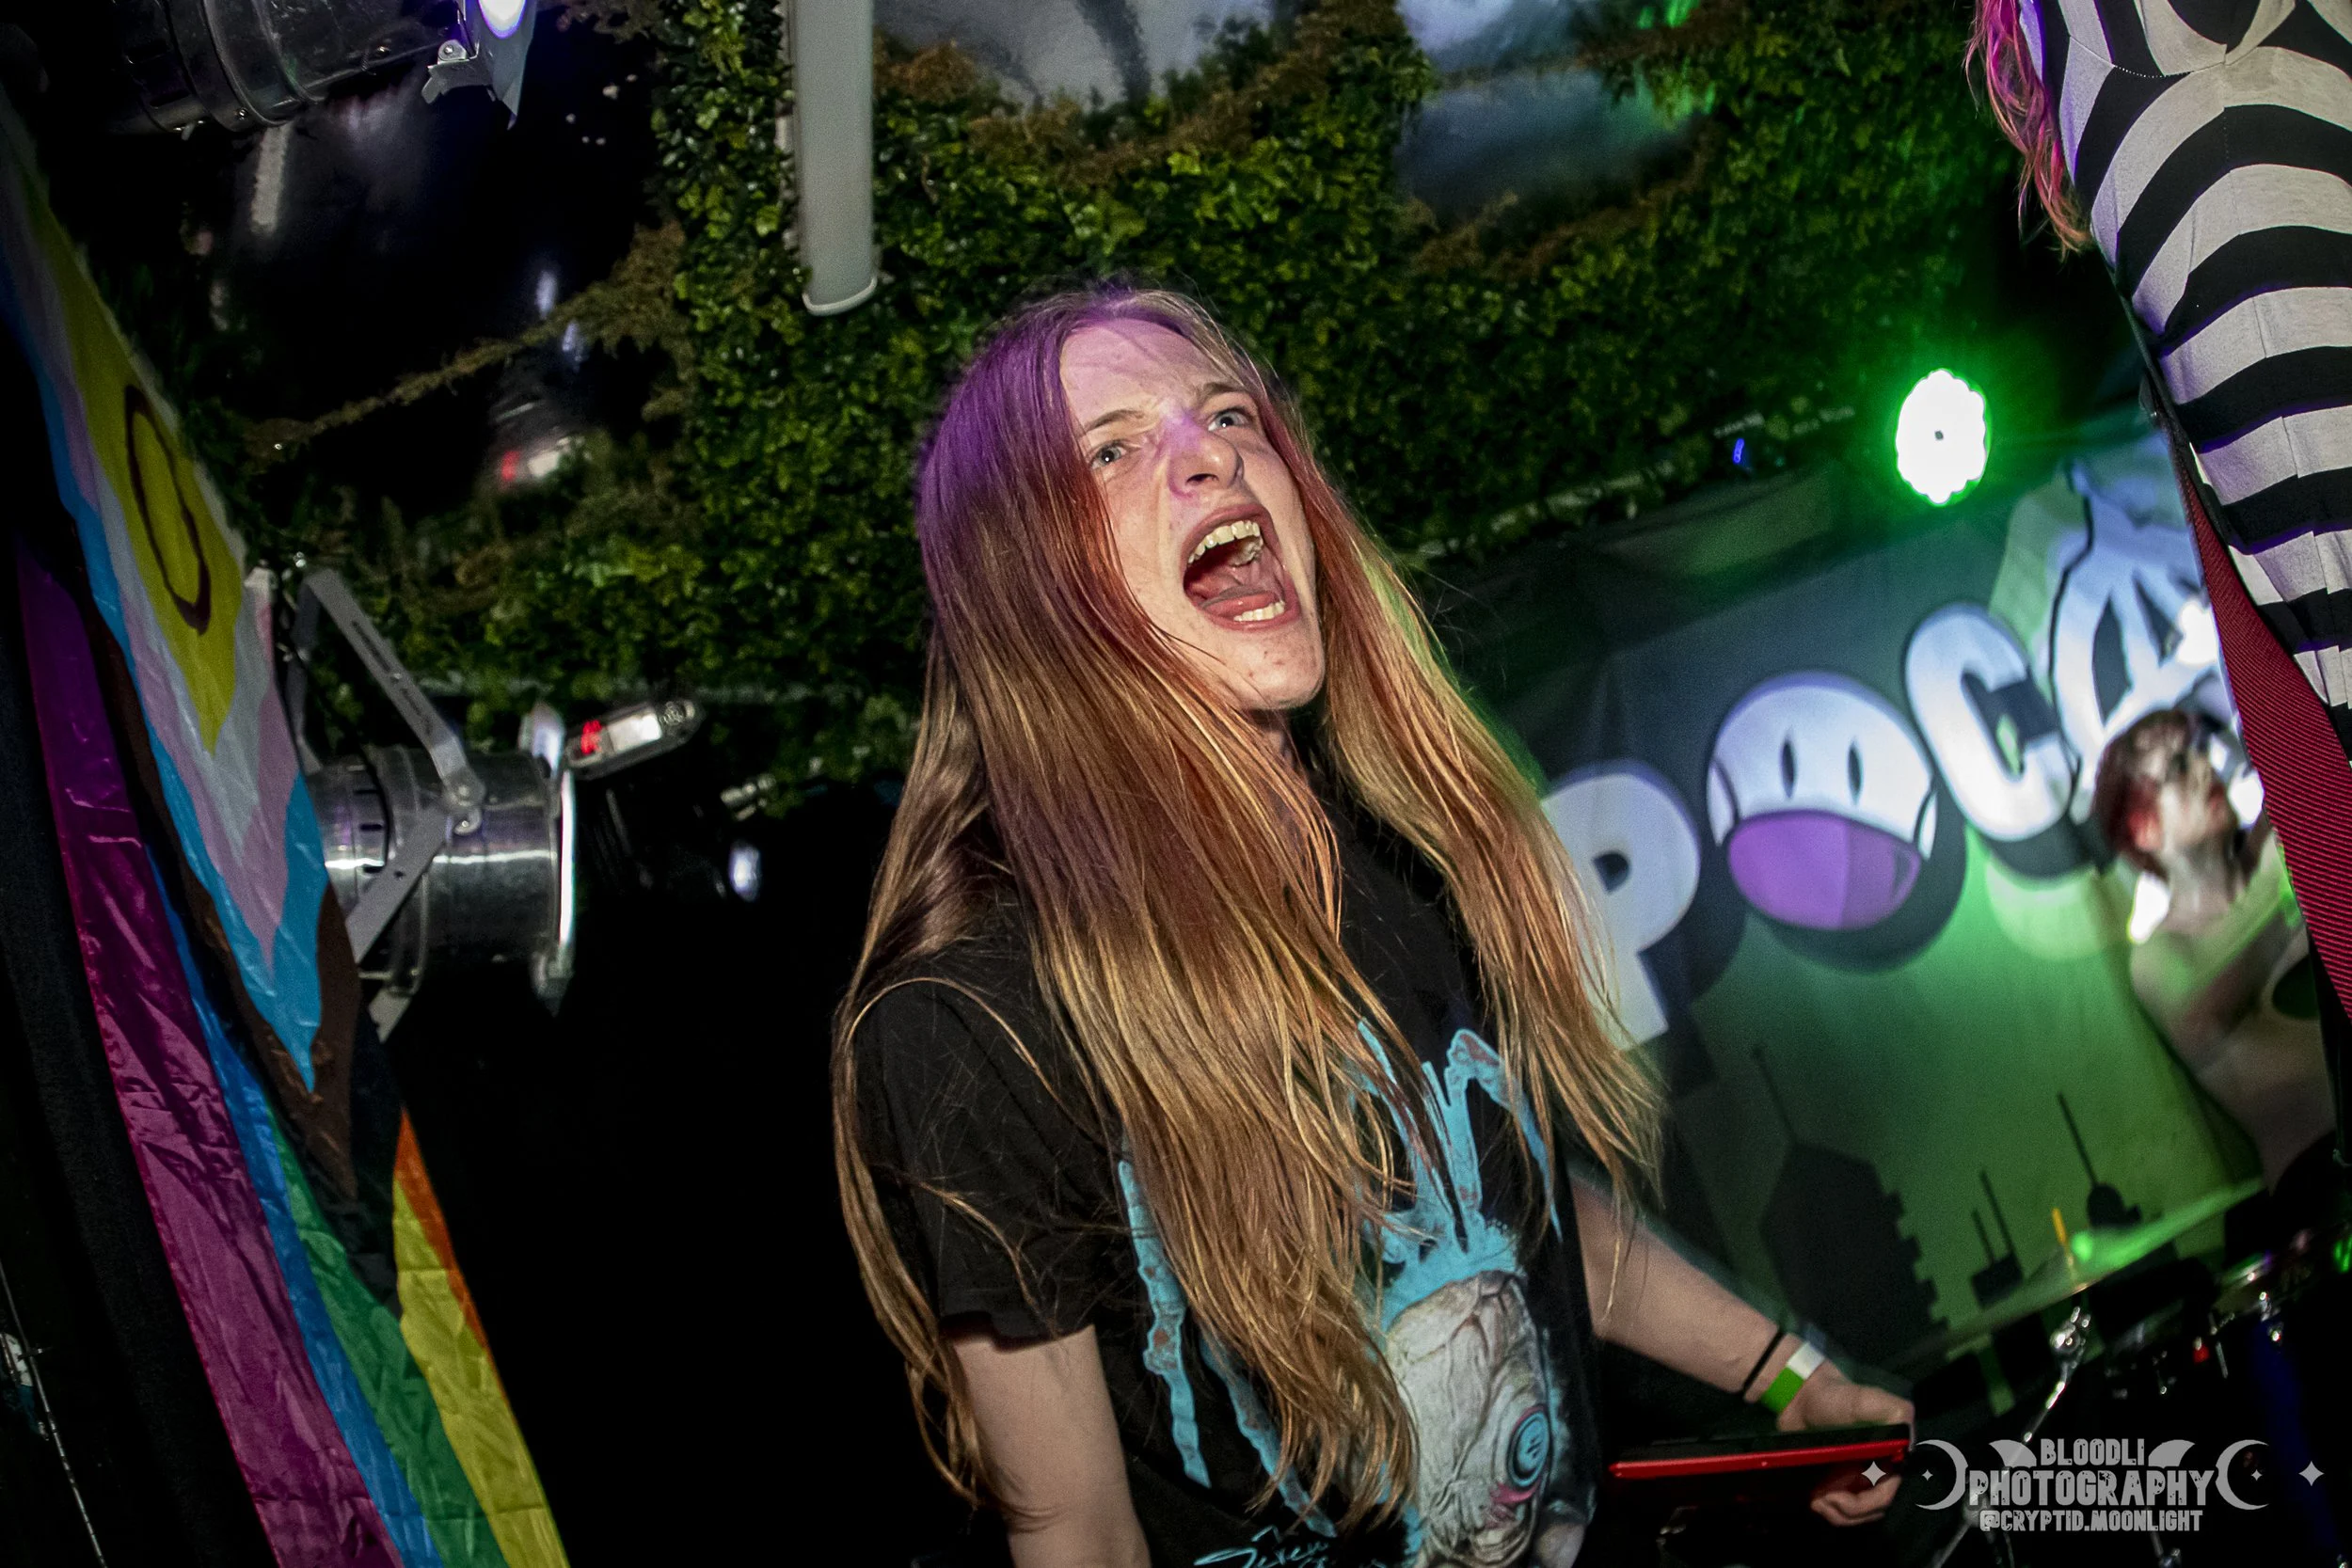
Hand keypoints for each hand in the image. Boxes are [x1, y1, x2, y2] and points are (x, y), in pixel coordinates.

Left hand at [1775, 1363, 1913, 1525]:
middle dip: (1847, 1511)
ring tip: (1815, 1500)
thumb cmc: (1836, 1396)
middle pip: (1873, 1510)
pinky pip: (1844, 1510)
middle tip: (1819, 1500)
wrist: (1801, 1397)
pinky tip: (1814, 1500)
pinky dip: (1831, 1511)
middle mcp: (1882, 1471)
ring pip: (1859, 1515)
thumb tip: (1907, 1441)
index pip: (1887, 1495)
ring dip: (1837, 1514)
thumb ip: (1895, 1412)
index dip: (1865, 1503)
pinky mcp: (1843, 1483)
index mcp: (1893, 1456)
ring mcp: (1861, 1479)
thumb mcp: (1868, 1399)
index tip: (1836, 1496)